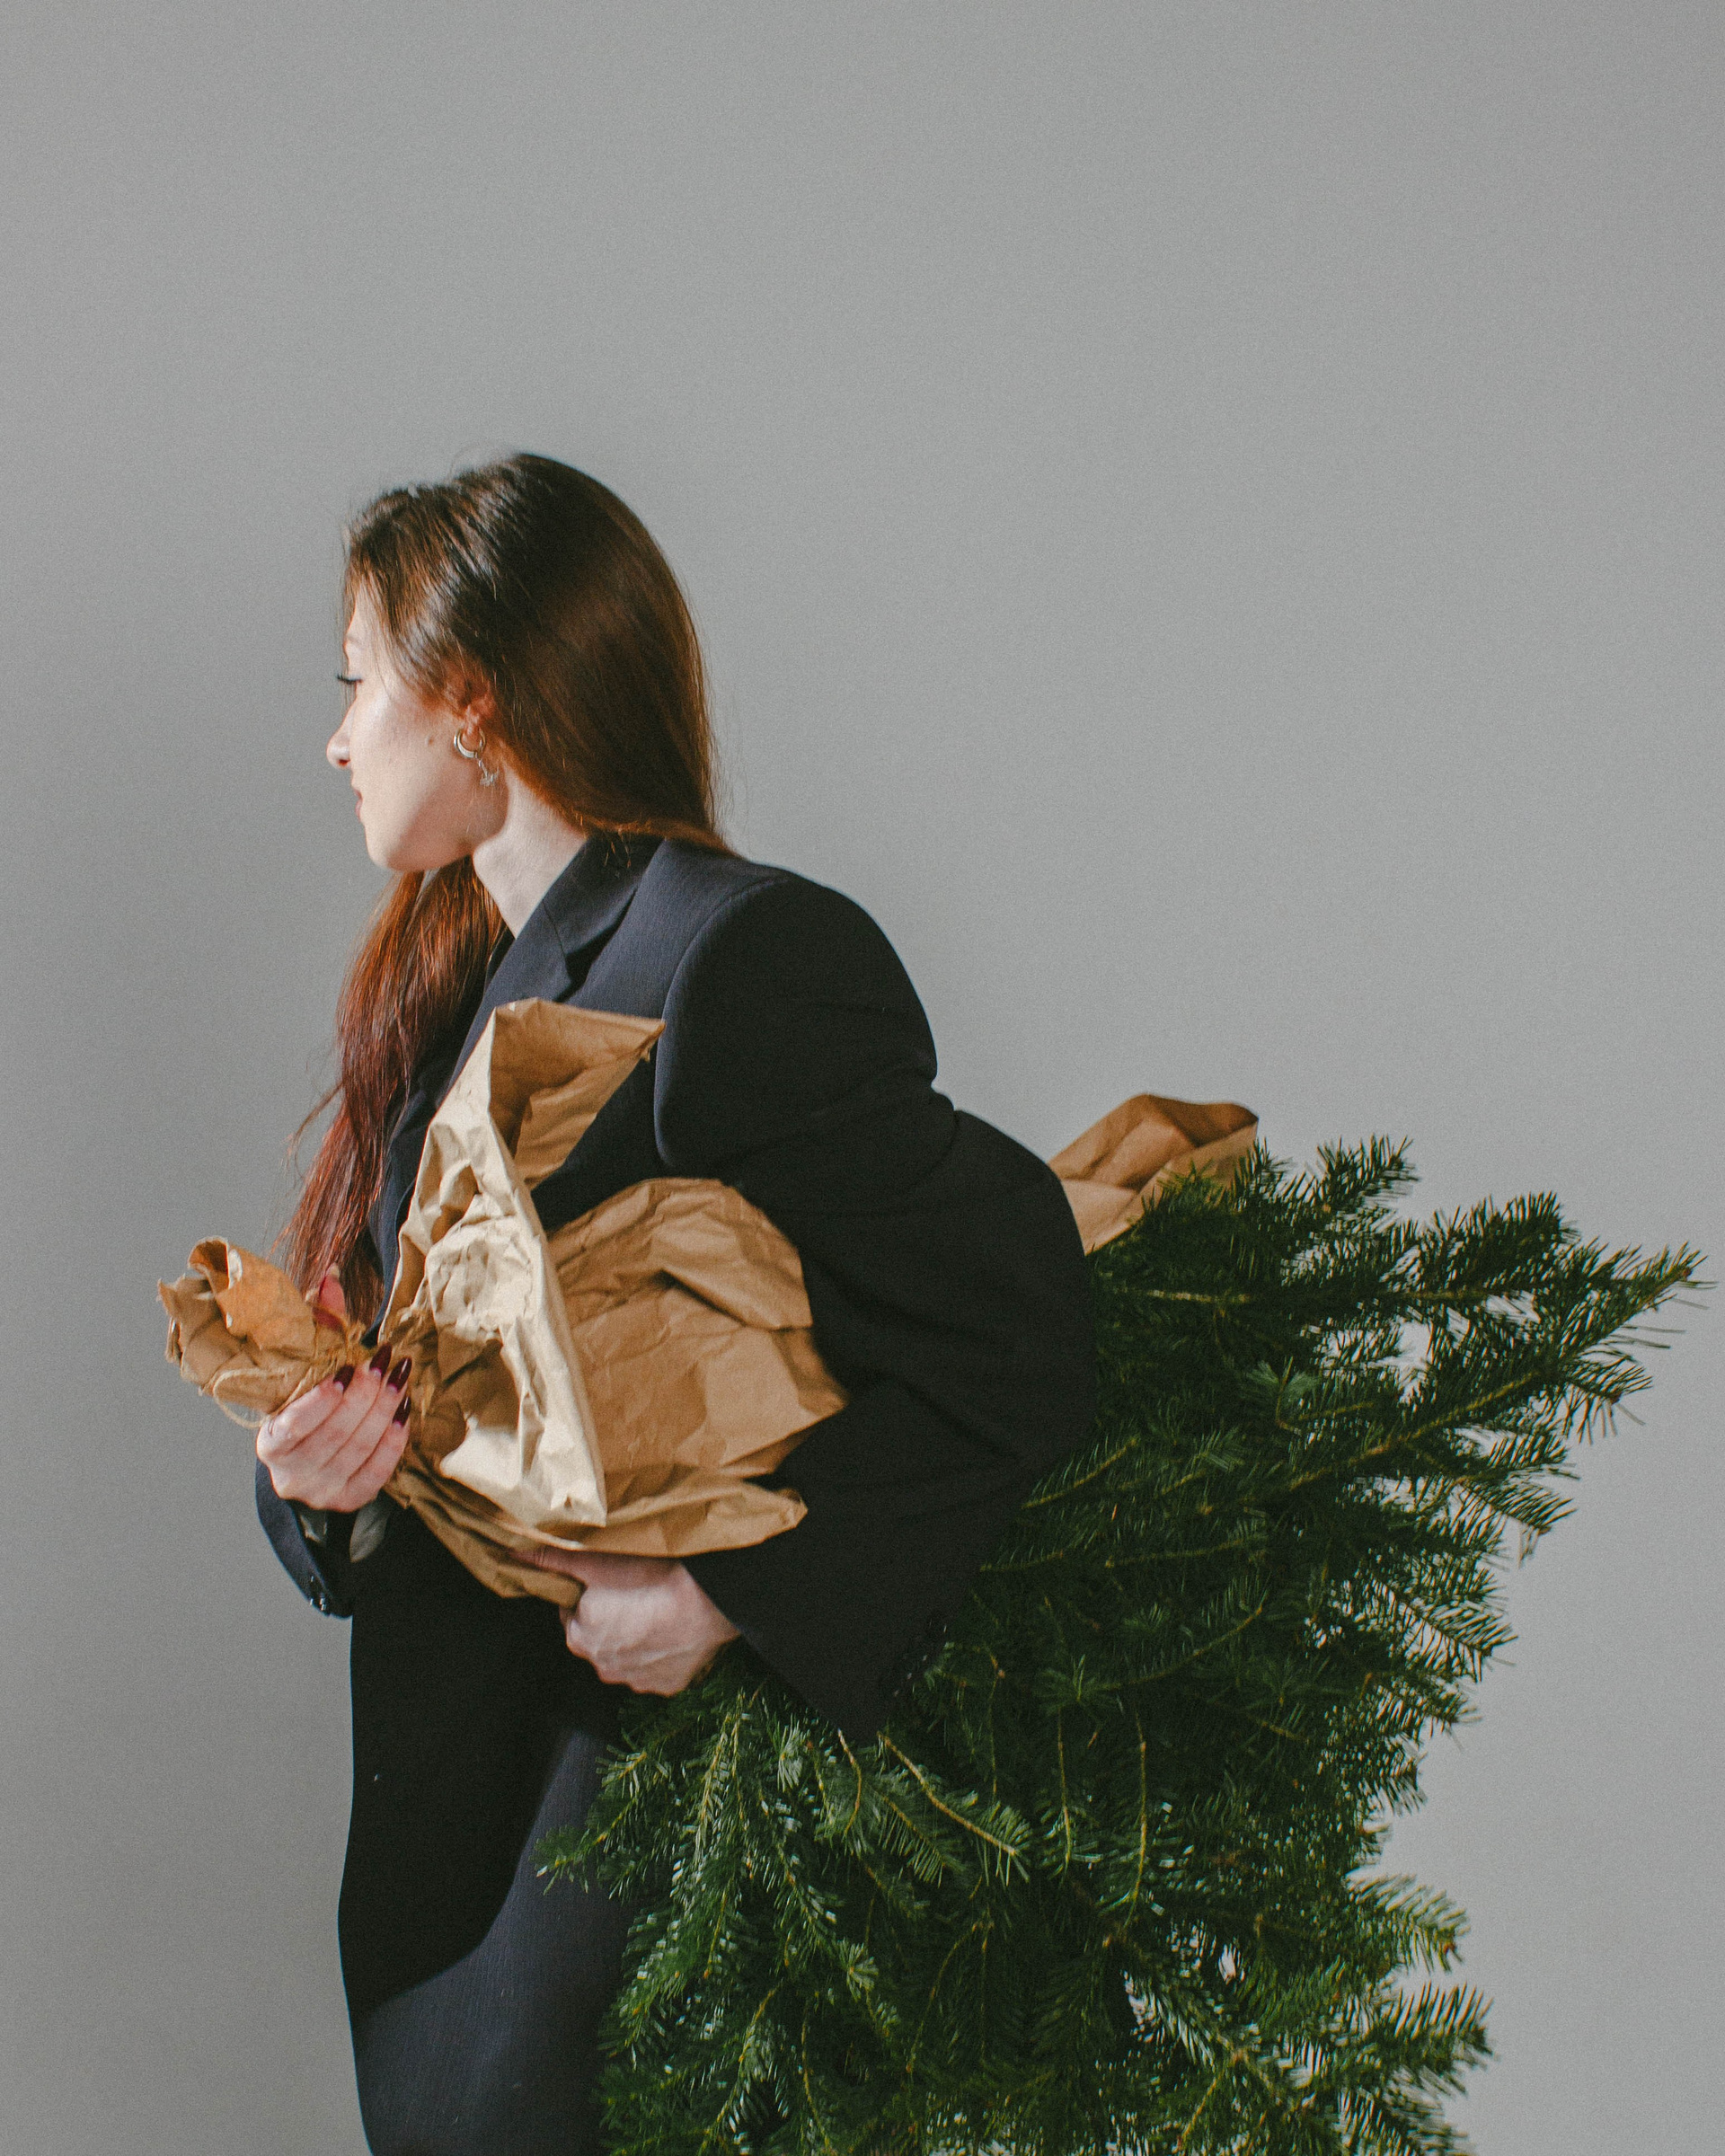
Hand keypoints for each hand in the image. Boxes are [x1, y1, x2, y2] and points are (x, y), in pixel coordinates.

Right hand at [256, 1272, 412, 1511]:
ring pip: (358, 1451)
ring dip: (384, 1411)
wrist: (313, 1455)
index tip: (346, 1368)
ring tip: (400, 1376)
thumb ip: (317, 1323)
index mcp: (270, 1442)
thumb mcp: (304, 1366)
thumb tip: (333, 1276)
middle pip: (333, 1436)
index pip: (292, 1427)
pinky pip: (377, 1472)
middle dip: (365, 1396)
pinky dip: (394, 1441)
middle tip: (386, 1361)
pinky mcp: (351, 1498)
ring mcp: (321, 1491)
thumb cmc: (308, 1401)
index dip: (321, 1400)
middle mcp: (291, 1475)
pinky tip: (405, 1410)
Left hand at [527, 1548, 740, 1693]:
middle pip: (599, 1636)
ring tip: (655, 1608)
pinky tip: (671, 1630)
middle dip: (610, 1618)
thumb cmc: (648, 1580)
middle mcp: (602, 1667)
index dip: (587, 1594)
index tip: (608, 1581)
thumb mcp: (594, 1563)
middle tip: (633, 1591)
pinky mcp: (666, 1686)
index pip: (573, 1613)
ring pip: (627, 1654)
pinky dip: (660, 1653)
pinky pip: (657, 1668)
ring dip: (634, 1637)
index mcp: (579, 1637)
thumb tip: (514, 1555)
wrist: (704, 1603)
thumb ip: (551, 1560)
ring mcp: (635, 1680)